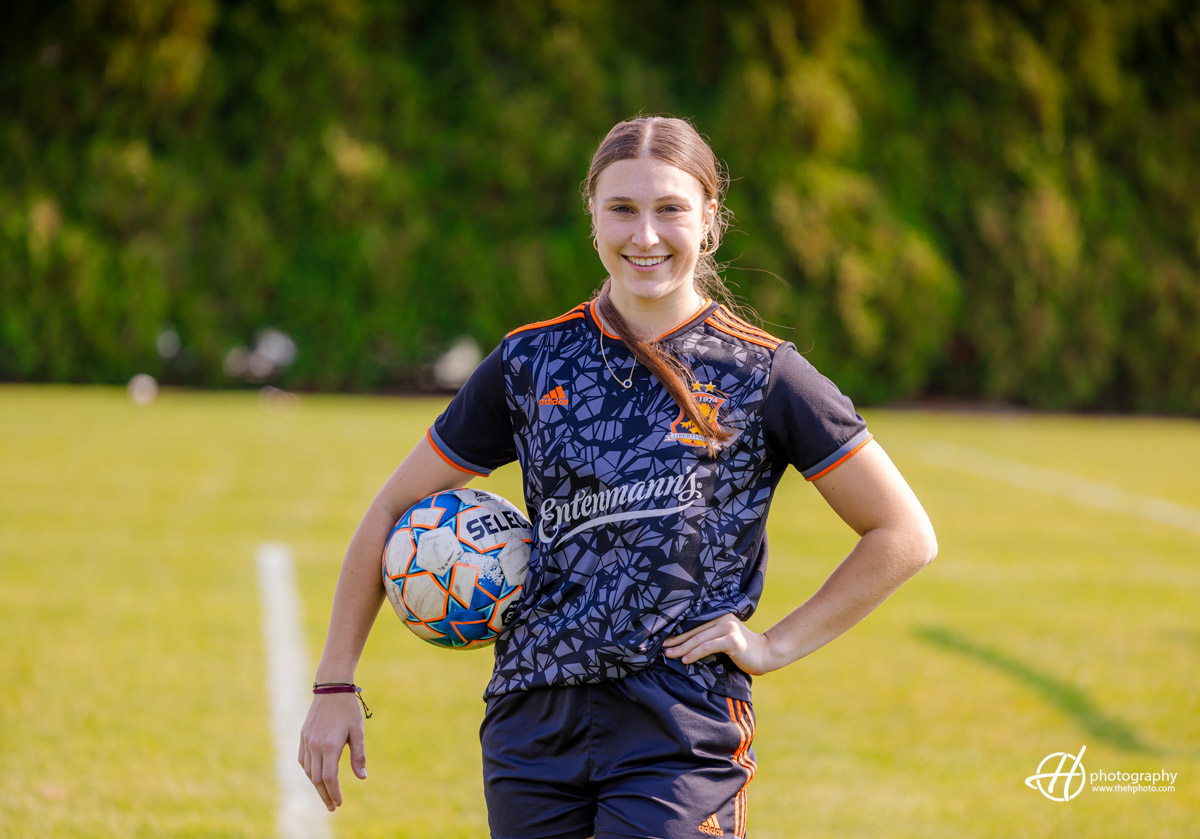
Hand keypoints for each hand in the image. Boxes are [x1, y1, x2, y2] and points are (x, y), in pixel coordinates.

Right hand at [298, 693, 367, 810]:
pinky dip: (309, 771)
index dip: (333, 792)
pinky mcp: (303, 736)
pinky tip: (315, 776)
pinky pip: (302, 760)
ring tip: (325, 794)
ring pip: (308, 771)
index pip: (329, 778)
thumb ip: (358, 756)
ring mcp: (306, 741)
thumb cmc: (348, 709)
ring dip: (316, 785)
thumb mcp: (358, 731)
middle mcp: (315, 745)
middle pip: (317, 779)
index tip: (339, 803)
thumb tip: (362, 777)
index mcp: (330, 746)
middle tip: (332, 806)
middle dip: (325, 794)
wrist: (331, 688)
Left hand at [663, 613, 777, 675]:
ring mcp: (728, 628)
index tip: (662, 637)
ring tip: (669, 654)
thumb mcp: (724, 638)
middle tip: (661, 646)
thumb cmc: (742, 650)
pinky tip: (685, 659)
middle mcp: (723, 618)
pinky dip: (695, 653)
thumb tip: (684, 643)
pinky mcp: (732, 640)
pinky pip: (708, 646)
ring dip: (682, 647)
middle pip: (694, 629)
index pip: (694, 622)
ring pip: (699, 638)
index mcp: (719, 615)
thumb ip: (709, 636)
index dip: (678, 630)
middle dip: (676, 639)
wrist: (765, 655)